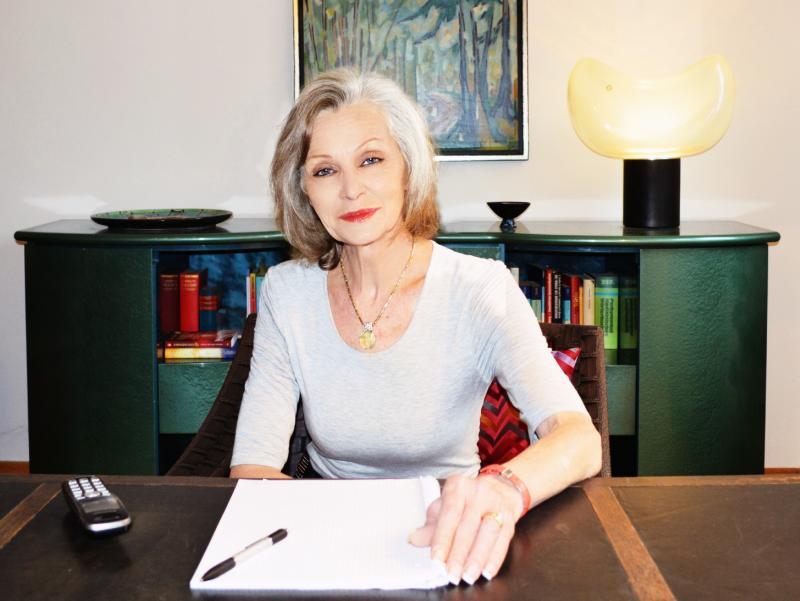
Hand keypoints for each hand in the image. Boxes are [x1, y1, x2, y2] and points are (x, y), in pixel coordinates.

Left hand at [408, 474, 523, 584]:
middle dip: (459, 554)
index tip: (437, 560)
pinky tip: (486, 571)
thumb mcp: (446, 505)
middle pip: (468, 526)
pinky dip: (495, 558)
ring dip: (477, 558)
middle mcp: (478, 493)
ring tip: (468, 575)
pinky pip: (503, 540)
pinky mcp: (510, 517)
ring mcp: (497, 504)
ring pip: (488, 533)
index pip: (449, 515)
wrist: (500, 488)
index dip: (442, 539)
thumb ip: (432, 524)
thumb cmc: (468, 499)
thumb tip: (415, 539)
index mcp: (458, 487)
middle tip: (451, 574)